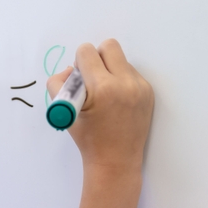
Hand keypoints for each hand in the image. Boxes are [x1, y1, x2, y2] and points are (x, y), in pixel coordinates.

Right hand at [47, 39, 153, 172]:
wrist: (115, 160)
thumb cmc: (87, 137)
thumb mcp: (64, 111)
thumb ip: (58, 83)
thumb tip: (70, 68)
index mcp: (102, 87)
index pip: (87, 51)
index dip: (79, 63)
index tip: (79, 78)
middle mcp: (125, 84)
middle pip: (109, 46)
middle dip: (97, 58)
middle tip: (92, 78)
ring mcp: (140, 88)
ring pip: (121, 59)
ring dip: (110, 70)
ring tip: (105, 94)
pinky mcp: (148, 92)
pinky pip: (131, 73)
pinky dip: (121, 81)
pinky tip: (117, 101)